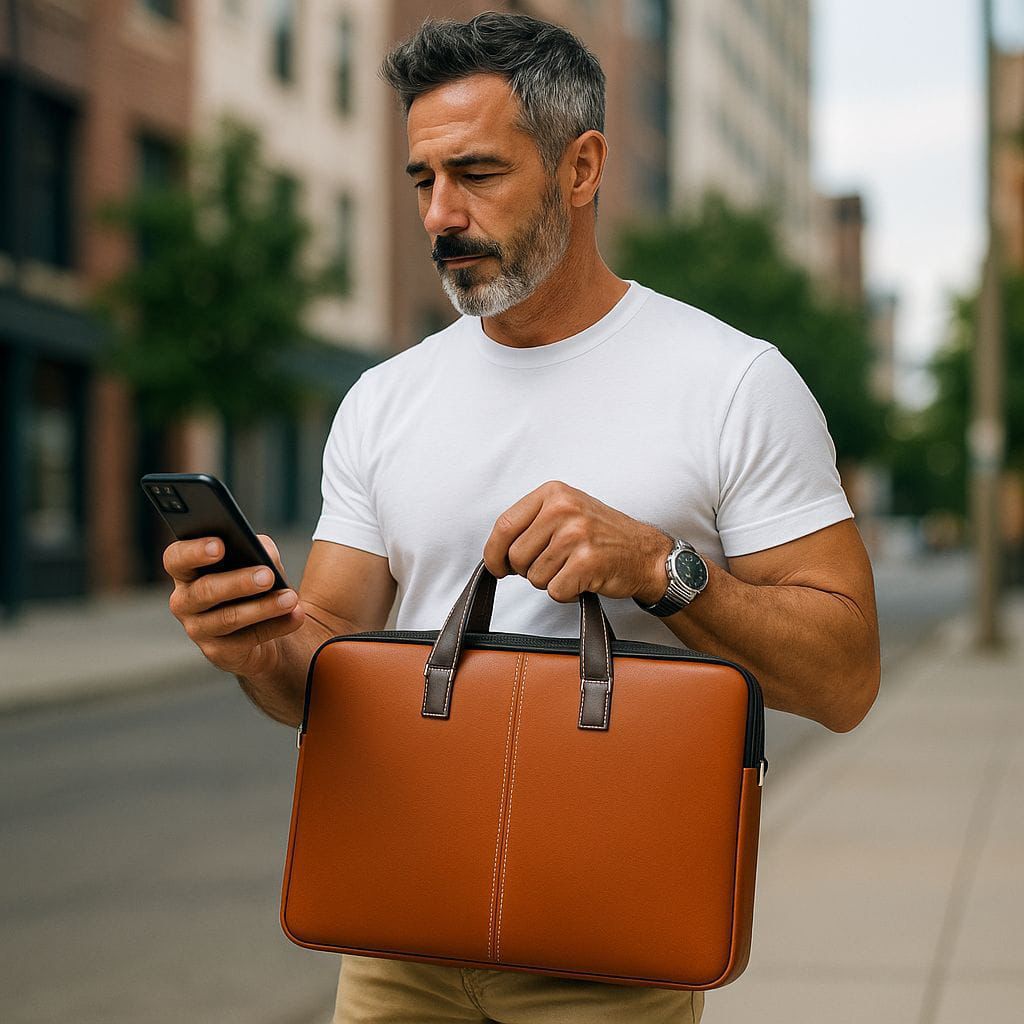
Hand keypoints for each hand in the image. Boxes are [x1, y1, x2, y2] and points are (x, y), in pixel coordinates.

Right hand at [164, 535, 304, 678]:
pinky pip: (247, 640)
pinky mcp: (218, 653)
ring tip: (290, 598)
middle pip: (204, 590)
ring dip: (263, 607)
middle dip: (239, 582)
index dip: (194, 551)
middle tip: (268, 575)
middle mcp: (184, 601)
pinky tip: (296, 616)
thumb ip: (258, 549)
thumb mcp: (259, 559)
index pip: (176, 558)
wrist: (267, 627)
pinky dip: (275, 626)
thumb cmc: (256, 583)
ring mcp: (198, 630)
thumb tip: (263, 553)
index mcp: (187, 571)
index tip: (220, 545)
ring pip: (228, 618)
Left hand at [483, 481, 672, 603]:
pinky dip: (567, 593)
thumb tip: (496, 551)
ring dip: (551, 581)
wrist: (645, 553)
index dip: (494, 552)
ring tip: (573, 568)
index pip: (504, 525)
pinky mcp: (586, 562)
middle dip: (528, 570)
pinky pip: (555, 591)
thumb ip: (531, 523)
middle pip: (516, 555)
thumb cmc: (603, 535)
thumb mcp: (566, 511)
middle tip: (553, 565)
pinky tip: (583, 579)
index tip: (496, 566)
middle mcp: (563, 509)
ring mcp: (576, 535)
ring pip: (534, 576)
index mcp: (553, 493)